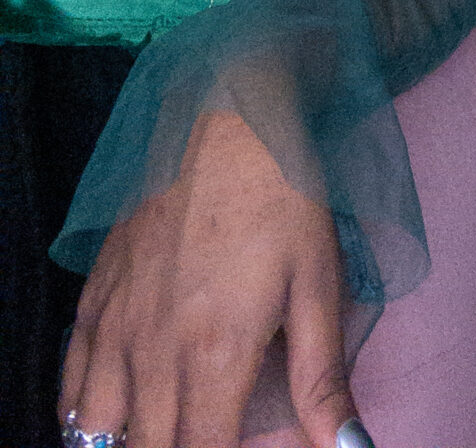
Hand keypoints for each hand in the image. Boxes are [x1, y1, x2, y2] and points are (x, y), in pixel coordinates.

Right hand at [59, 106, 366, 447]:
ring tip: (160, 428)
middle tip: (206, 432)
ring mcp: (116, 324)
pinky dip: (83, 411)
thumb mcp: (320, 282)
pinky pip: (70, 380)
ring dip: (127, 439)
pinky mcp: (96, 295)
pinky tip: (108, 410)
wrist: (227, 115)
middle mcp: (154, 352)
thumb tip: (350, 446)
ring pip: (95, 428)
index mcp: (215, 357)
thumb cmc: (285, 194)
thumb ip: (322, 378)